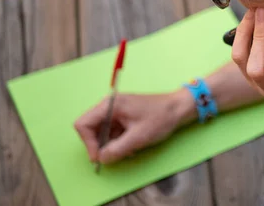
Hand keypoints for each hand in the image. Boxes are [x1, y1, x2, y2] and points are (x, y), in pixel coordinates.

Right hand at [74, 89, 195, 163]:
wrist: (179, 108)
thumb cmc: (161, 118)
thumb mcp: (138, 138)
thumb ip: (116, 149)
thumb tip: (101, 159)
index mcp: (111, 105)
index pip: (83, 124)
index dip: (88, 143)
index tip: (100, 157)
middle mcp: (110, 105)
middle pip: (91, 129)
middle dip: (101, 145)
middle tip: (116, 155)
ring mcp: (116, 109)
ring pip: (101, 132)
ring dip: (111, 145)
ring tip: (129, 150)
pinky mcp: (123, 115)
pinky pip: (112, 131)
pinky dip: (118, 141)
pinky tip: (131, 145)